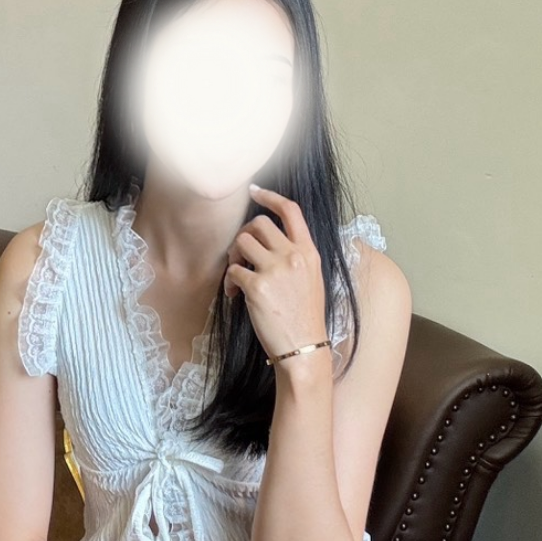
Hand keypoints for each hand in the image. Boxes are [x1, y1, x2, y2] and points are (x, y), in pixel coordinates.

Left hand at [224, 185, 327, 361]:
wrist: (304, 349)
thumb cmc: (305, 316)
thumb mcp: (312, 278)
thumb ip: (296, 255)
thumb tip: (272, 240)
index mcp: (309, 252)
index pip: (291, 210)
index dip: (270, 196)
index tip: (255, 192)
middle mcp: (293, 256)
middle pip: (259, 223)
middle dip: (245, 236)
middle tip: (242, 256)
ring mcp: (275, 270)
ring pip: (242, 242)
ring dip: (234, 256)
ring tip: (238, 277)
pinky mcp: (257, 287)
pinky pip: (233, 270)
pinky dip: (230, 281)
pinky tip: (235, 295)